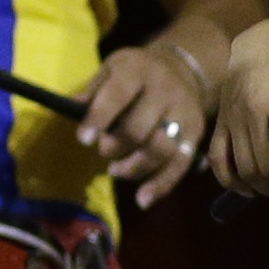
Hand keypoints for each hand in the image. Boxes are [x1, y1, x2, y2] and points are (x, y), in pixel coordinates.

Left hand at [81, 39, 218, 195]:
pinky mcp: (196, 132)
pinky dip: (161, 185)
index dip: (100, 118)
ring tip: (116, 170)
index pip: (118, 94)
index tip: (84, 140)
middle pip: (139, 128)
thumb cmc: (135, 73)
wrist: (181, 69)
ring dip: (134, 168)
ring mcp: (184, 112)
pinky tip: (143, 200)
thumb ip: (93, 91)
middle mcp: (164, 89)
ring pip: (161, 150)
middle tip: (104, 151)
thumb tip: (72, 109)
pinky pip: (179, 164)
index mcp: (137, 70)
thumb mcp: (112, 68)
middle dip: (115, 147)